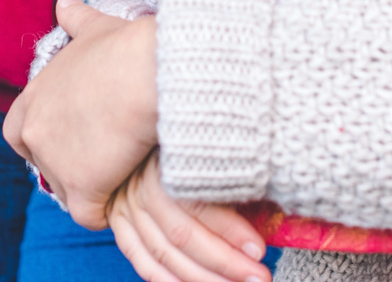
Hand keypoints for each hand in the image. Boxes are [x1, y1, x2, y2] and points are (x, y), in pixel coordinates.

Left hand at [3, 0, 159, 230]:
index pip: (17, 131)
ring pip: (68, 192)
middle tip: (101, 157)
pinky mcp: (83, 190)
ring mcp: (56, 164)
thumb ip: (76, 20)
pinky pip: (89, 215)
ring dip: (92, 187)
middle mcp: (35, 132)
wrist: (150, 74)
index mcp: (33, 98)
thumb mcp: (97, 28)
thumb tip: (65, 1)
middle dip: (67, 165)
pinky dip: (107, 210)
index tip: (70, 136)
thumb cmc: (127, 49)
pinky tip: (130, 191)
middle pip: (44, 164)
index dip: (42, 136)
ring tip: (123, 171)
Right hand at [108, 154, 268, 281]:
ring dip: (202, 278)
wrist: (143, 126)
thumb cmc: (195, 143)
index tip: (259, 249)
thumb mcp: (214, 151)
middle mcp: (141, 184)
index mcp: (168, 159)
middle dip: (225, 262)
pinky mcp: (119, 221)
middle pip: (182, 234)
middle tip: (259, 276)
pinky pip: (142, 259)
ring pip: (163, 253)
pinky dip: (167, 279)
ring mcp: (126, 205)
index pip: (198, 204)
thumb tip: (272, 214)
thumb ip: (233, 180)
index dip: (230, 230)